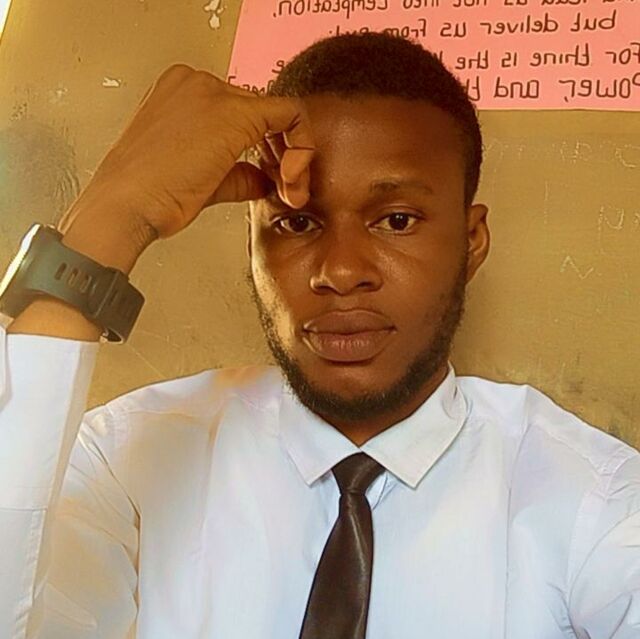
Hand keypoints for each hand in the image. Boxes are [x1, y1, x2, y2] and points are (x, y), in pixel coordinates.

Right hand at [58, 64, 314, 240]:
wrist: (128, 205)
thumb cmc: (149, 196)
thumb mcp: (202, 179)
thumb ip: (239, 173)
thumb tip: (266, 180)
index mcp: (181, 93)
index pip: (243, 113)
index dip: (266, 149)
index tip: (272, 179)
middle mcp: (198, 82)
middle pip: (262, 112)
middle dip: (282, 153)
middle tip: (284, 188)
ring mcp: (214, 92)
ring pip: (277, 114)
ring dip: (292, 154)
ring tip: (285, 189)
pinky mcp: (234, 112)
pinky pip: (289, 115)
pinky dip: (300, 147)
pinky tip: (290, 178)